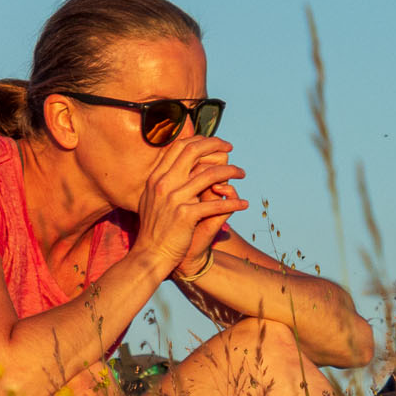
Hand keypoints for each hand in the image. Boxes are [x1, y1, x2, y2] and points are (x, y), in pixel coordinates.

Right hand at [131, 137, 247, 277]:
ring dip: (231, 171)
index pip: (179, 147)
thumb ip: (165, 181)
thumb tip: (183, 165)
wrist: (151, 254)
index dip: (200, 140)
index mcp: (156, 178)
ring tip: (242, 173)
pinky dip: (234, 203)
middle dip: (216, 145)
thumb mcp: (153, 199)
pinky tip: (243, 204)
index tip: (215, 143)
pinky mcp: (186, 215)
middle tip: (230, 148)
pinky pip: (217, 204)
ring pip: (210, 174)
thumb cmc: (156, 228)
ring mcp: (174, 199)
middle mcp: (163, 184)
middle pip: (193, 152)